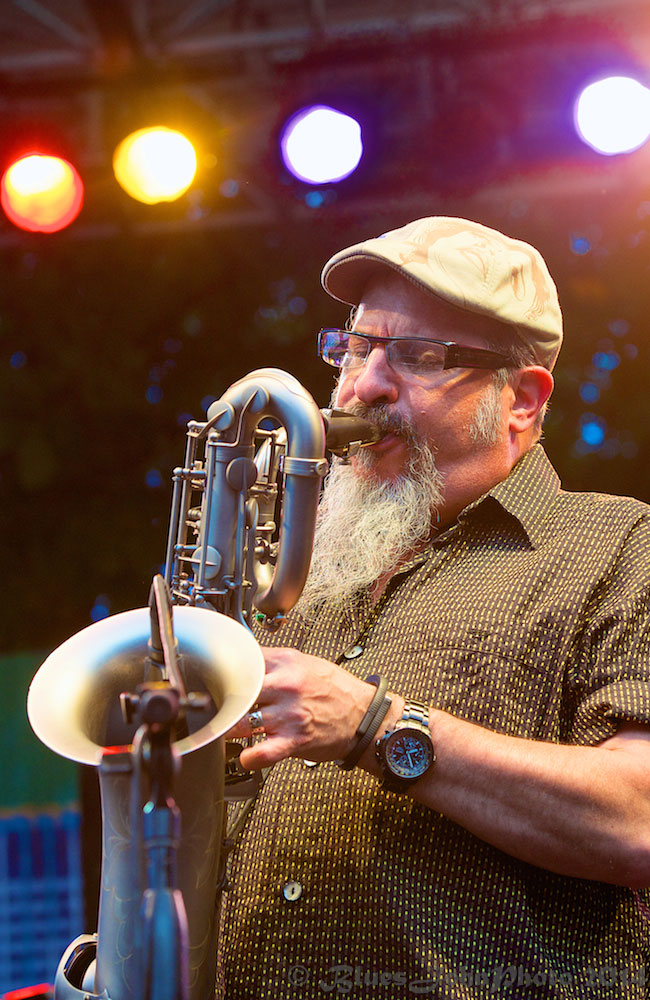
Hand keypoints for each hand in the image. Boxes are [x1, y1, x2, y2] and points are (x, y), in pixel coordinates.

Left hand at [226, 646, 379, 769]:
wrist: (365, 716)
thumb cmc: (335, 690)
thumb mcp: (306, 663)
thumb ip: (274, 662)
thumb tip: (244, 659)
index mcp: (288, 663)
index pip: (244, 662)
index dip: (225, 672)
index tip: (213, 680)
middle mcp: (287, 686)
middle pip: (237, 691)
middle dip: (221, 702)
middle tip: (213, 708)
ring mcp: (290, 715)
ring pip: (242, 723)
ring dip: (228, 731)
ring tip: (225, 732)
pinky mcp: (295, 741)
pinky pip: (261, 753)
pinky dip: (248, 758)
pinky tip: (244, 756)